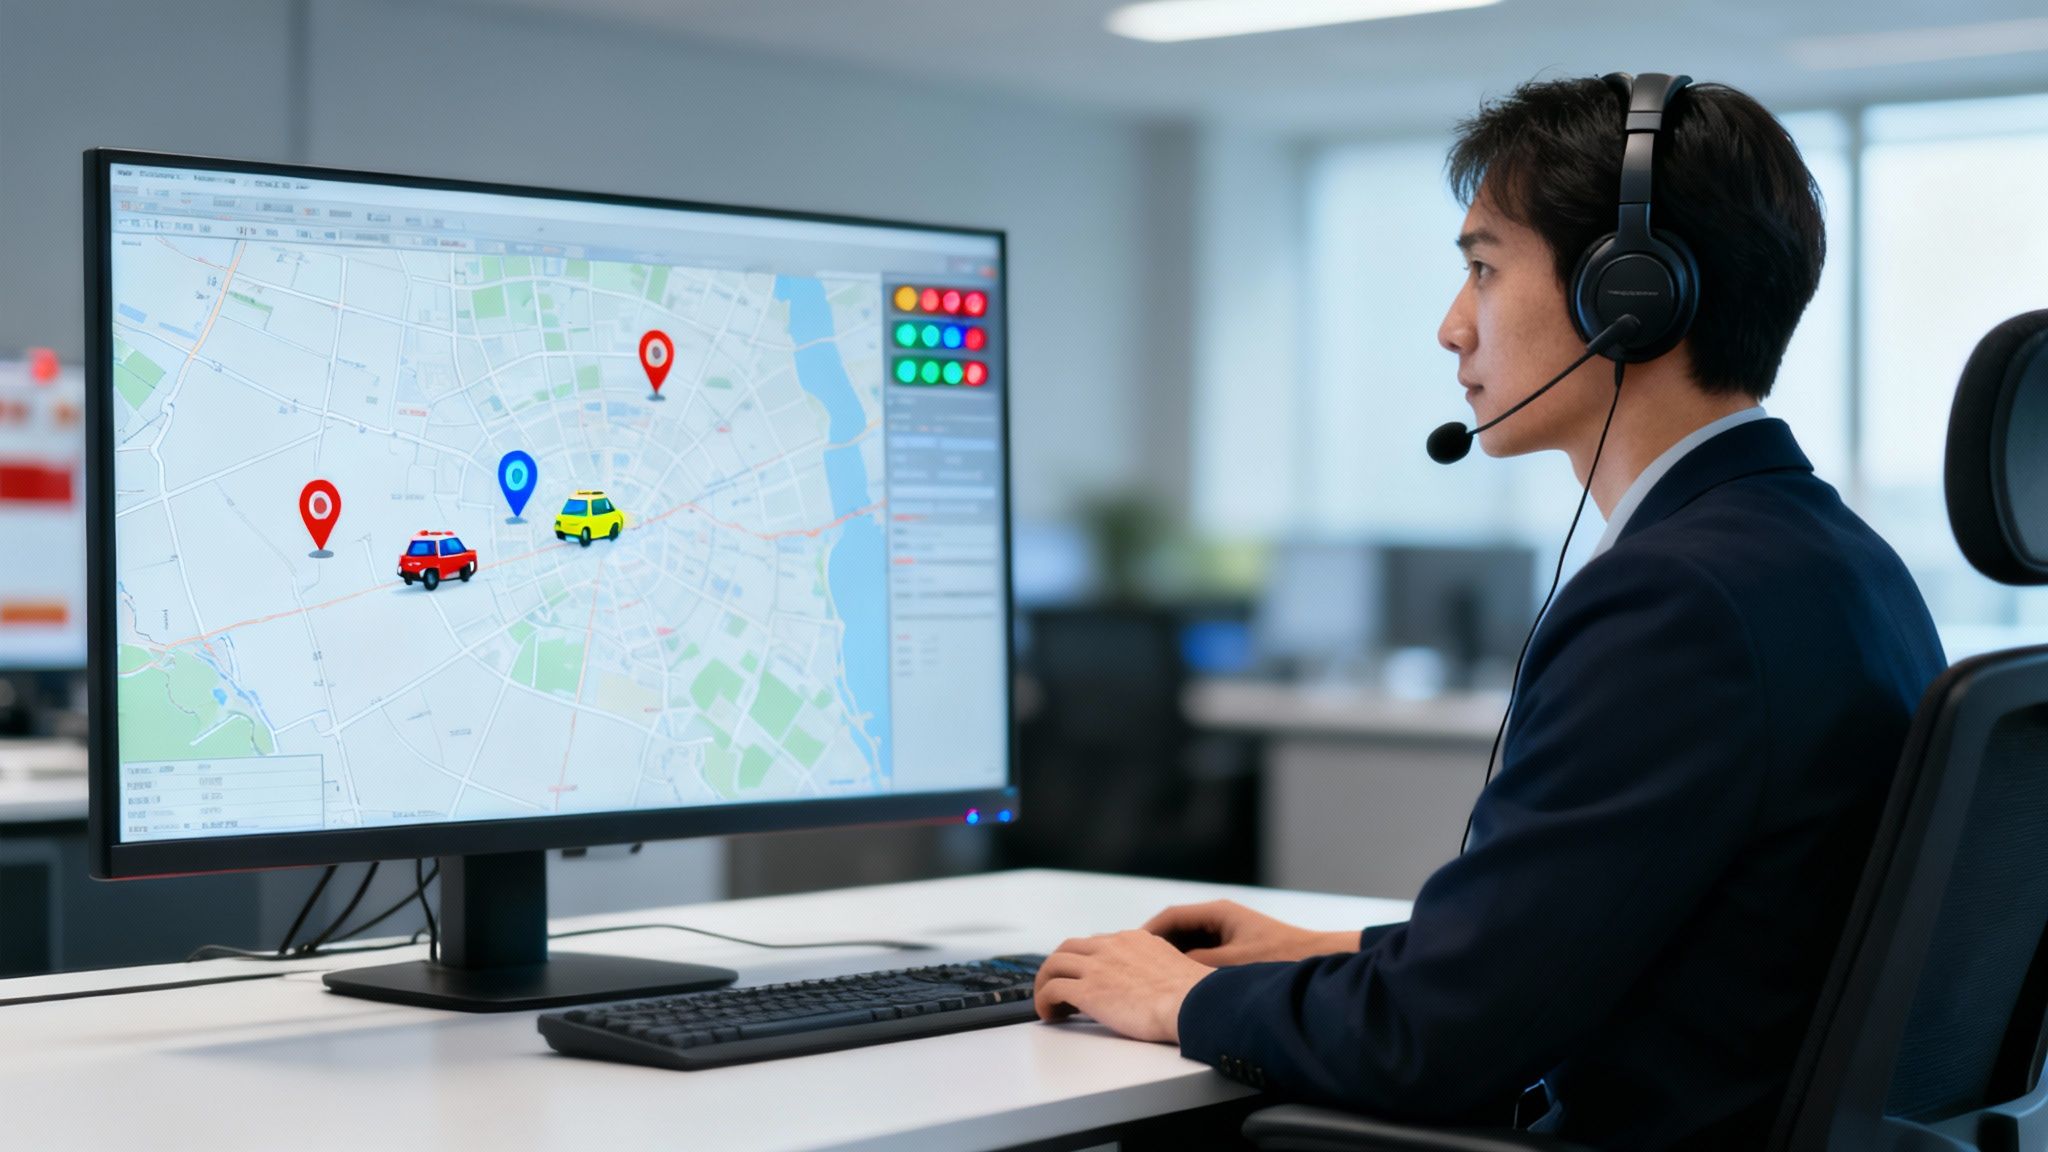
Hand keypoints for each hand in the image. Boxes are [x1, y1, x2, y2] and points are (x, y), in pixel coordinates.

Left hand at [1032, 930, 1211, 1043]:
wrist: (1194, 1003)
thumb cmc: (1193, 996)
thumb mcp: (1174, 967)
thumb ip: (1157, 968)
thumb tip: (1157, 984)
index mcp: (1134, 940)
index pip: (1098, 943)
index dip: (1086, 960)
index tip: (1084, 975)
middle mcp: (1112, 947)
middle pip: (1069, 947)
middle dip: (1059, 965)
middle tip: (1056, 985)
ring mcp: (1097, 966)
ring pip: (1054, 963)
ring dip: (1045, 982)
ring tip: (1047, 1003)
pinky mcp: (1087, 990)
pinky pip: (1052, 989)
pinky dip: (1043, 1001)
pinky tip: (1049, 1015)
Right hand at [1142, 900, 1359, 966]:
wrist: (1319, 962)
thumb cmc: (1280, 958)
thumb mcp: (1230, 966)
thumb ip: (1196, 966)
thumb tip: (1164, 974)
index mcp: (1217, 913)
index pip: (1169, 918)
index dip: (1145, 935)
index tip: (1126, 951)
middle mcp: (1221, 919)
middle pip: (1176, 931)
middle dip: (1153, 949)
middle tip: (1132, 968)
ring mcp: (1229, 934)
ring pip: (1189, 945)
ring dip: (1171, 961)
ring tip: (1150, 981)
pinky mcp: (1236, 951)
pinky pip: (1203, 957)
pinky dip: (1188, 969)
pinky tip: (1181, 989)